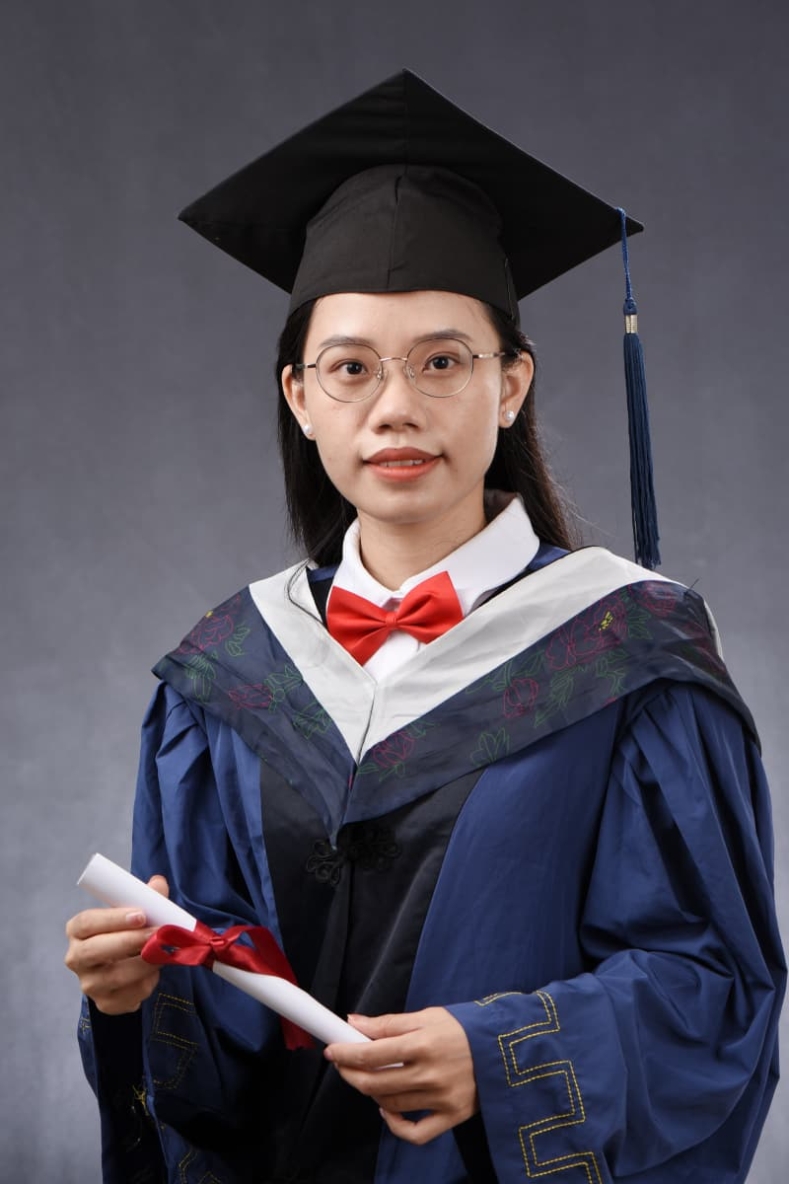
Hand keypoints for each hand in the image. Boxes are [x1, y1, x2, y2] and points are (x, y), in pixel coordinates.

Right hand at [64, 875, 168, 1014]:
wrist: (125, 967)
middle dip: (130, 941)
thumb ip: (147, 898)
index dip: (113, 918)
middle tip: (158, 933)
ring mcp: (89, 984)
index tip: (141, 914)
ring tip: (164, 951)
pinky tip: (156, 971)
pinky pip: (129, 995)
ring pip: (115, 976)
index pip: (86, 922)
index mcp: (78, 930)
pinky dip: (148, 982)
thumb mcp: (134, 912)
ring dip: (145, 963)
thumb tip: (158, 884)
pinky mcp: (106, 1004)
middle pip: (95, 950)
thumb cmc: (126, 932)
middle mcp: (77, 958)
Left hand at [325, 1007, 477, 1144]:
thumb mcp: (428, 1016)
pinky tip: (387, 1110)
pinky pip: (417, 1133)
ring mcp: (442, 1098)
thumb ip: (389, 1023)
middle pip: (376, 1083)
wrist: (507, 1046)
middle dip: (351, 1074)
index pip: (373, 1053)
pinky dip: (396, 1126)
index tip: (333, 1050)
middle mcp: (431, 1073)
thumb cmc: (465, 1027)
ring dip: (372, 1093)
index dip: (347, 1053)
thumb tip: (354, 1023)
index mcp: (424, 1043)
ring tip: (370, 1078)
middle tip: (343, 1066)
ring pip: (391, 1104)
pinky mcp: (452, 1116)